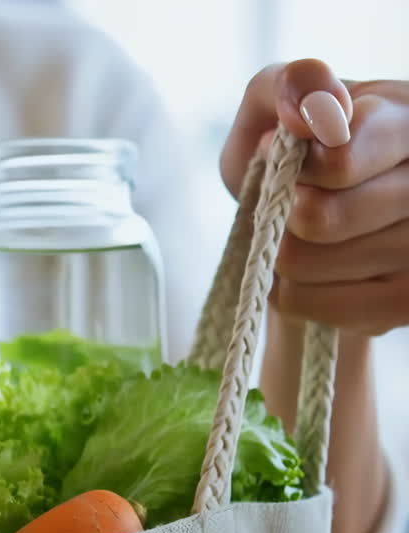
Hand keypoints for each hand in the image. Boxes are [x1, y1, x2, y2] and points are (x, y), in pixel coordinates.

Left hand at [220, 59, 408, 335]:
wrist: (300, 213)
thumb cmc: (293, 148)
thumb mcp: (279, 101)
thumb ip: (294, 86)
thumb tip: (315, 114)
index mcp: (408, 120)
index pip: (340, 161)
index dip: (296, 166)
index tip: (284, 153)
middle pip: (321, 220)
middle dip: (284, 210)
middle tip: (292, 197)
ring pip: (309, 264)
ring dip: (283, 251)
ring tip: (302, 232)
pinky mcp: (407, 304)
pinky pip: (310, 304)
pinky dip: (289, 290)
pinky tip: (309, 268)